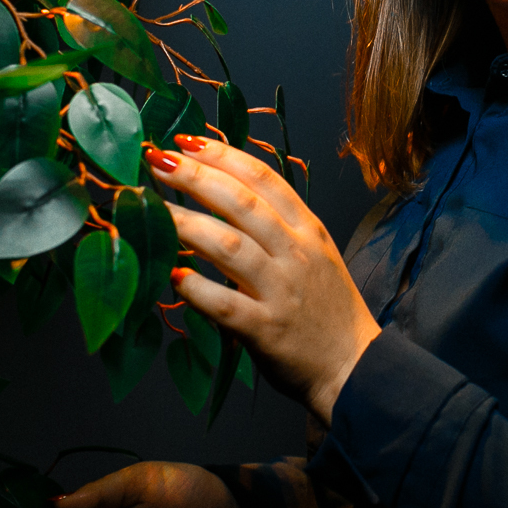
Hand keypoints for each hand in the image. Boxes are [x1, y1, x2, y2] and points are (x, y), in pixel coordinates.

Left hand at [146, 134, 381, 423]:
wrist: (354, 367)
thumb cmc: (327, 309)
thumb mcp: (316, 254)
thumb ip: (278, 225)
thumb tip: (226, 191)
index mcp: (308, 230)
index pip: (264, 179)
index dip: (223, 155)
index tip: (186, 140)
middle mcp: (297, 254)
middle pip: (242, 204)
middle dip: (196, 177)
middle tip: (157, 161)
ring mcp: (282, 292)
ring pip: (230, 247)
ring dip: (187, 225)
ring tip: (153, 212)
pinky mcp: (266, 330)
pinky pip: (226, 304)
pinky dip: (197, 289)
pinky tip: (173, 277)